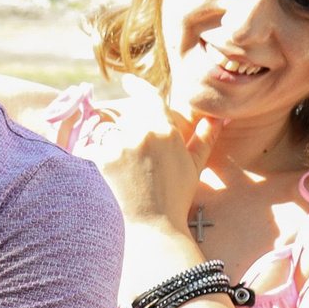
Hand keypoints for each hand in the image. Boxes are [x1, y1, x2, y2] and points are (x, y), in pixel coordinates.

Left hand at [91, 75, 216, 233]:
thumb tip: (220, 117)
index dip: (136, 86)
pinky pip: (88, 149)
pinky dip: (90, 159)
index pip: (149, 96)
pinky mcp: (99, 159)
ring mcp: (120, 145)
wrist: (153, 225)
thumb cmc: (176, 197)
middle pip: (124, 118)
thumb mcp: (194, 165)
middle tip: (130, 160)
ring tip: (120, 174)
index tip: (126, 81)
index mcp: (166, 130)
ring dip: (108, 147)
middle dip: (124, 133)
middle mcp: (142, 132)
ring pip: (105, 134)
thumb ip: (205, 137)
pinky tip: (103, 178)